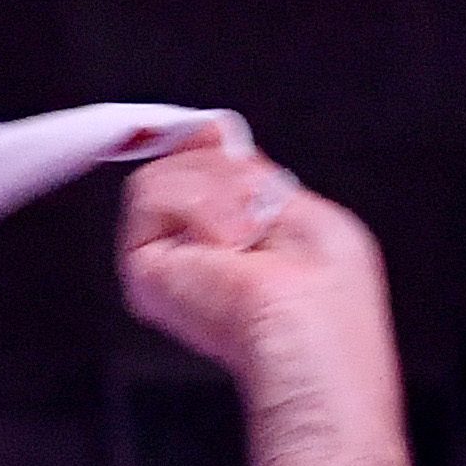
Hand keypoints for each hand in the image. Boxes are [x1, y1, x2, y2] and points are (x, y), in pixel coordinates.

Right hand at [116, 129, 389, 381]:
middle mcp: (196, 247)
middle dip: (230, 172)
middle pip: (184, 161)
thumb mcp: (306, 210)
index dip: (210, 145)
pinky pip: (150, 193)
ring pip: (163, 174)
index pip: (204, 168)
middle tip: (258, 211)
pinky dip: (198, 204)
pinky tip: (223, 243)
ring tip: (245, 235)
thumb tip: (206, 131)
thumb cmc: (325, 303)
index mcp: (236, 236)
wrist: (305, 335)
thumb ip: (251, 172)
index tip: (218, 137)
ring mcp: (167, 258)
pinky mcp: (141, 266)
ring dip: (219, 190)